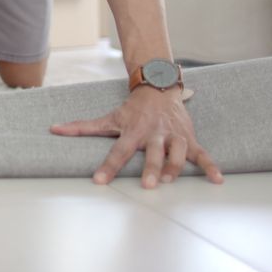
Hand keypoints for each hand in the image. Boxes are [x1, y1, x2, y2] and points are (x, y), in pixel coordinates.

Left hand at [50, 86, 222, 187]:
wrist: (159, 87)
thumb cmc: (132, 109)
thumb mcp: (108, 118)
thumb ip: (83, 127)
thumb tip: (54, 128)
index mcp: (132, 131)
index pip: (117, 151)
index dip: (108, 166)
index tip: (99, 181)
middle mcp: (153, 134)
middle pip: (152, 153)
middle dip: (150, 167)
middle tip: (147, 184)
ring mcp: (172, 136)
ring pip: (176, 152)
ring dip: (175, 166)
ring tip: (171, 180)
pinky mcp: (188, 138)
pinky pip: (201, 153)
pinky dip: (210, 166)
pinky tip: (217, 180)